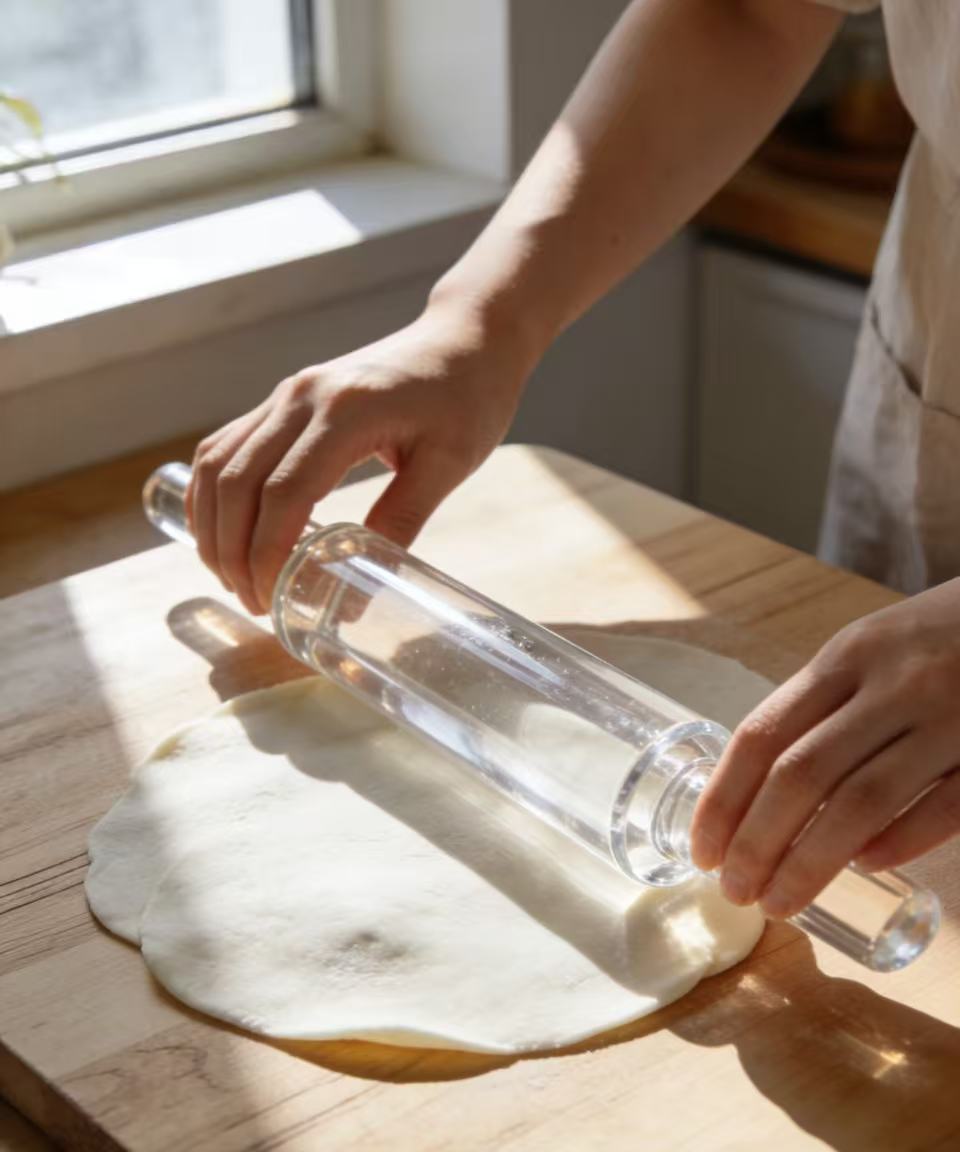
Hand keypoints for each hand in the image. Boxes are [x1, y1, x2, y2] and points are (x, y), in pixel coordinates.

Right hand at [187, 300, 534, 613]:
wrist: (467, 336)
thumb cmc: (468, 396)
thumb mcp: (448, 464)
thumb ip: (401, 521)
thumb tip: (362, 588)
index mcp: (345, 412)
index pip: (284, 493)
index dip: (267, 553)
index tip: (272, 597)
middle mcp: (301, 397)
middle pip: (236, 482)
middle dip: (232, 551)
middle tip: (253, 600)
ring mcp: (286, 393)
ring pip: (218, 463)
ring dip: (213, 525)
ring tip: (232, 576)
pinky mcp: (284, 397)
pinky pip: (226, 445)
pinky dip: (213, 492)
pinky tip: (222, 528)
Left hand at [690, 578, 959, 917]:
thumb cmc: (943, 634)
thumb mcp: (873, 648)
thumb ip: (826, 705)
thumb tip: (763, 789)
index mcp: (846, 657)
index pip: (762, 735)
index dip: (723, 799)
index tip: (701, 848)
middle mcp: (890, 685)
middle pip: (801, 774)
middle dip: (756, 841)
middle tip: (734, 890)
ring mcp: (947, 716)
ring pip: (862, 799)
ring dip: (811, 859)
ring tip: (780, 901)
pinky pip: (944, 806)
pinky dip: (899, 841)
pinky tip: (865, 866)